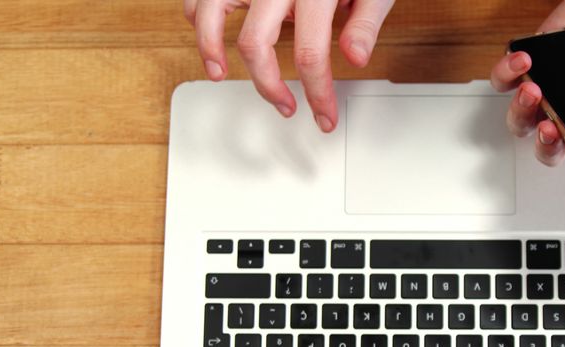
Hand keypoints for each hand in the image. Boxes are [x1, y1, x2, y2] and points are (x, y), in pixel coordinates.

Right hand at [184, 0, 394, 131]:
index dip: (318, 93)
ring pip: (211, 13)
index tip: (324, 115)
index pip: (312, 55)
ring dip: (209, 48)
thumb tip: (356, 58)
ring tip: (218, 73)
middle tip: (286, 106)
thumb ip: (365, 22)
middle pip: (256, 44)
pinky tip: (210, 35)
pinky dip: (199, 14)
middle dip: (269, 86)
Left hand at [490, 0, 564, 165]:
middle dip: (544, 144)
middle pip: (544, 146)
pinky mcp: (530, 65)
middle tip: (551, 127)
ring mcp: (548, 92)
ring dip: (520, 110)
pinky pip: (504, 79)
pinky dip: (506, 72)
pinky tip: (525, 59)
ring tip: (535, 90)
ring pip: (519, 119)